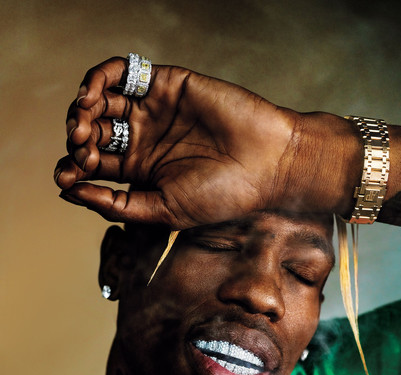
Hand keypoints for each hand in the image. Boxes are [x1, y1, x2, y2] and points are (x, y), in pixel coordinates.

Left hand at [55, 56, 360, 228]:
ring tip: (83, 122)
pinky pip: (122, 72)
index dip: (72, 168)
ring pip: (99, 102)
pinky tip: (93, 95)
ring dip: (81, 108)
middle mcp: (142, 140)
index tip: (67, 176)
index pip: (92, 166)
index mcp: (140, 172)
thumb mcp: (162, 210)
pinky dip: (99, 78)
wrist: (268, 164)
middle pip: (90, 132)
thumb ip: (116, 205)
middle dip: (75, 139)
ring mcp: (152, 111)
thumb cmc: (223, 195)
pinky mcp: (164, 84)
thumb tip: (69, 192)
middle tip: (81, 147)